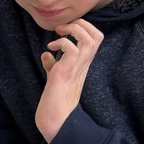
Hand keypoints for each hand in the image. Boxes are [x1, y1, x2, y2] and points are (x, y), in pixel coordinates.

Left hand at [35, 20, 103, 142]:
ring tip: (58, 34)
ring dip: (73, 30)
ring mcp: (76, 68)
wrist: (56, 119)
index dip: (84, 28)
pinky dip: (60, 43)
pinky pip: (71, 48)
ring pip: (89, 39)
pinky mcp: (66, 72)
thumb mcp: (55, 77)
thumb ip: (53, 65)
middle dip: (81, 24)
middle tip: (64, 28)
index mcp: (83, 64)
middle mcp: (83, 65)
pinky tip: (49, 50)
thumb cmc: (55, 99)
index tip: (67, 30)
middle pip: (97, 35)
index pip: (96, 39)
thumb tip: (47, 55)